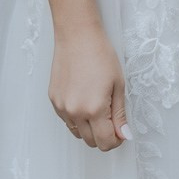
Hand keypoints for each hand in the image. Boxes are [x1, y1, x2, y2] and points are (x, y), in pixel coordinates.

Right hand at [49, 26, 130, 151]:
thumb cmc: (100, 55)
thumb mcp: (118, 84)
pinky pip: (67, 120)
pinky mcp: (53, 101)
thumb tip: (124, 135)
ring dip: (89, 128)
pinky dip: (77, 117)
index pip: (105, 143)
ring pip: (77, 133)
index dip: (116, 140)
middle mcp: (75, 112)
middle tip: (111, 117)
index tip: (120, 131)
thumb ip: (120, 114)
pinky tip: (83, 98)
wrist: (77, 36)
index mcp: (94, 109)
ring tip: (97, 105)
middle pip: (91, 142)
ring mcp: (62, 108)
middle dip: (103, 135)